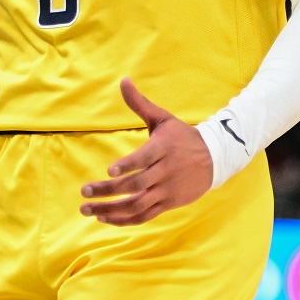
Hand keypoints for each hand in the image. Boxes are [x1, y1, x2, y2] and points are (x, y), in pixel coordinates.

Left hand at [80, 79, 213, 225]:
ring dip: (111, 209)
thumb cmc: (182, 136)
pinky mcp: (169, 203)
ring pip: (138, 205)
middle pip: (136, 185)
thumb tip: (123, 81)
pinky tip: (105, 217)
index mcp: (163, 149)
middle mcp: (165, 172)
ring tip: (87, 209)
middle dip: (108, 190)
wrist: (215, 159)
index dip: (128, 166)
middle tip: (84, 192)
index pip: (145, 159)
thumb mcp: (163, 118)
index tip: (109, 171)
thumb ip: (140, 104)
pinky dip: (125, 219)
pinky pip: (145, 216)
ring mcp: (168, 190)